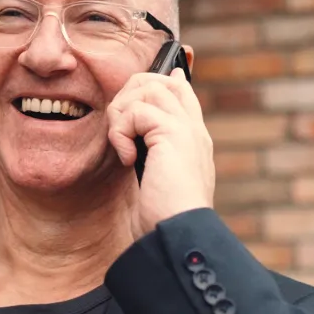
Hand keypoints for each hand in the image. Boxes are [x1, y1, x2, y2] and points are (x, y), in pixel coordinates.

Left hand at [106, 67, 214, 238]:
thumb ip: (150, 154)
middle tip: (119, 129)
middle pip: (161, 80)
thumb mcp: (156, 181)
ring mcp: (185, 129)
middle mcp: (193, 129)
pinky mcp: (171, 133)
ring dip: (122, 113)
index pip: (181, 92)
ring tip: (121, 145)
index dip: (160, 82)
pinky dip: (121, 132)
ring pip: (148, 87)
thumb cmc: (163, 218)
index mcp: (193, 140)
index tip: (143, 91)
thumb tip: (137, 138)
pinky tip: (126, 158)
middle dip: (130, 95)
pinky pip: (136, 110)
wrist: (178, 232)